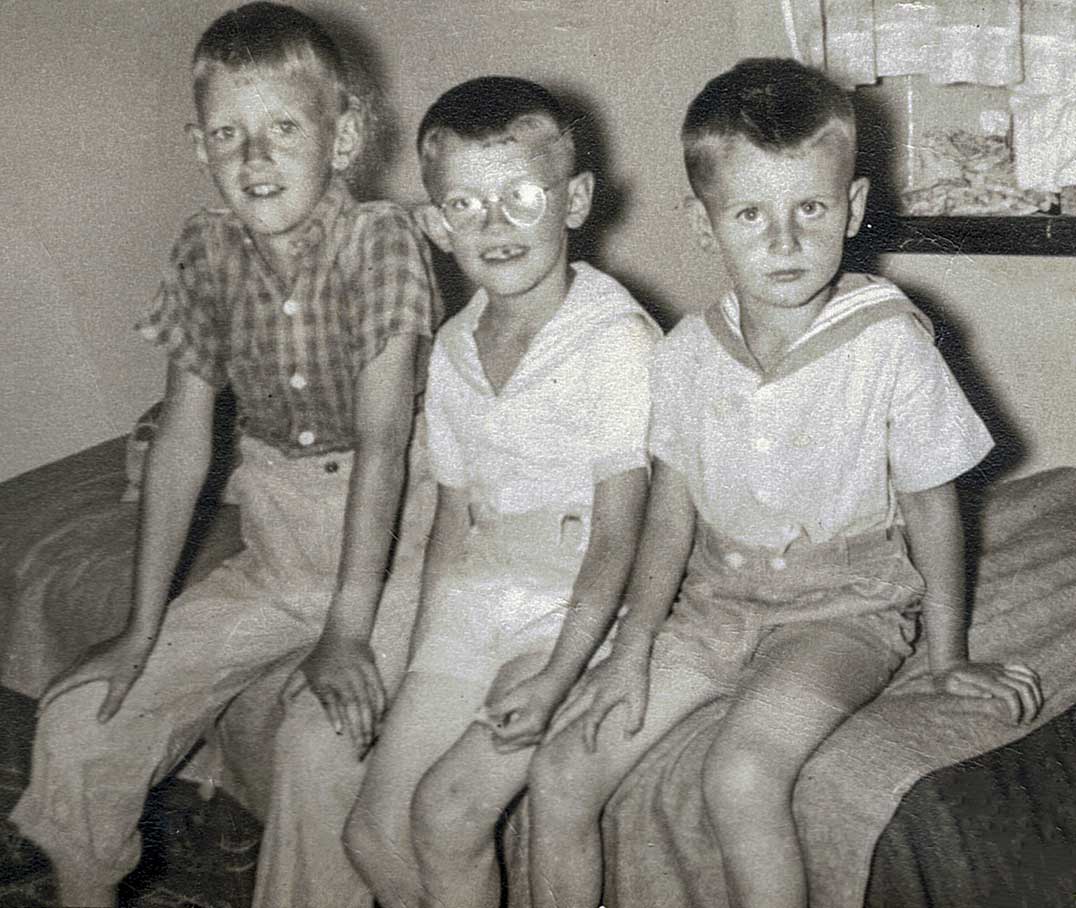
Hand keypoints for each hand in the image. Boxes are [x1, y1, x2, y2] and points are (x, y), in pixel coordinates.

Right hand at [40, 629, 156, 721]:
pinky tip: (75, 683)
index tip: (38, 712)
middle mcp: (80, 662)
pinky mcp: (92, 652)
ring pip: (64, 672)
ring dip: (56, 685)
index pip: (57, 686)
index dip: (46, 699)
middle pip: (56, 679)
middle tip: (42, 710)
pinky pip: (73, 667)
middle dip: (47, 694)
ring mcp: (85, 655)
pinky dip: (66, 678)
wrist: (138, 634)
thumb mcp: (123, 683)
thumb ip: (112, 703)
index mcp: (82, 670)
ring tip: (54, 699)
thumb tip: (100, 722)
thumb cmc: (132, 658)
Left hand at [283, 635, 385, 759]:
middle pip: (352, 705)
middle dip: (357, 729)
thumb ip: (287, 692)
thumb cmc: (320, 657)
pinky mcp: (372, 671)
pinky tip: (381, 723)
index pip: (331, 700)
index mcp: (324, 680)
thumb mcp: (300, 672)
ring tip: (370, 742)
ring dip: (370, 723)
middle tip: (359, 751)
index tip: (339, 732)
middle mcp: (342, 678)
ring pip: (367, 702)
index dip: (336, 716)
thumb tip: (282, 713)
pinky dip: (381, 708)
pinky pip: (379, 692)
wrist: (344, 633)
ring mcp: (359, 674)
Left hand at [479, 670, 564, 752]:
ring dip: (501, 734)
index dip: (491, 725)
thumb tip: (483, 717)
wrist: (556, 684)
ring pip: (511, 745)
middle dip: (494, 733)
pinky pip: (518, 742)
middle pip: (505, 746)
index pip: (503, 734)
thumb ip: (498, 708)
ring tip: (498, 716)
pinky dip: (509, 734)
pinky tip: (507, 719)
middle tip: (488, 718)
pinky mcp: (538, 736)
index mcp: (530, 725)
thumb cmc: (536, 687)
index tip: (484, 715)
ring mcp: (538, 738)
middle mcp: (535, 736)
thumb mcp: (515, 695)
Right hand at [550, 652, 649, 751]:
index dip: (589, 737)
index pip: (591, 722)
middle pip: (567, 713)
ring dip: (554, 718)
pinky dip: (560, 707)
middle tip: (543, 743)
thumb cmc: (636, 675)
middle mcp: (589, 691)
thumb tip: (627, 737)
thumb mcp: (640, 699)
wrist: (628, 650)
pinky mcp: (585, 679)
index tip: (590, 751)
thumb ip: (635, 720)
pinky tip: (556, 713)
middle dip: (555, 729)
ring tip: (544, 731)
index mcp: (602, 697)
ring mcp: (585, 684)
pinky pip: (568, 696)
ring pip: (564, 704)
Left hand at [934, 660, 1043, 724]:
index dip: (1016, 709)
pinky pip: (1024, 669)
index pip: (1010, 694)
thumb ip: (968, 691)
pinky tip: (1032, 693)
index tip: (1014, 722)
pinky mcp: (1003, 668)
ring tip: (1032, 711)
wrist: (946, 665)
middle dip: (1031, 706)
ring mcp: (1001, 669)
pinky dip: (1034, 680)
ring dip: (1037, 696)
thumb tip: (989, 696)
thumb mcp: (951, 687)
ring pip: (1029, 679)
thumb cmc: (946, 681)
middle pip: (1025, 688)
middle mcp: (996, 673)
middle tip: (1026, 721)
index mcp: (985, 680)